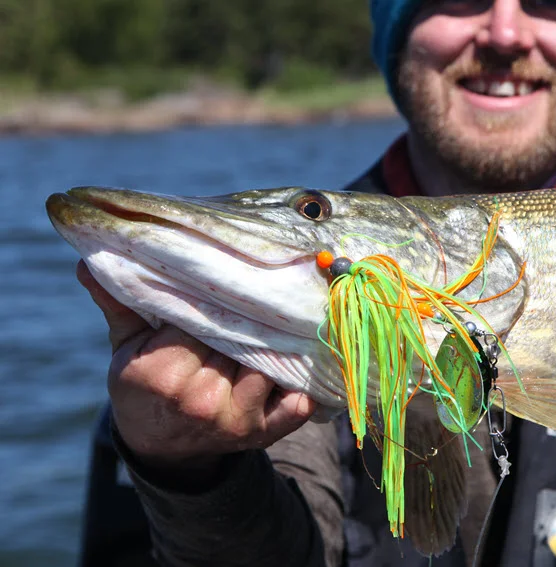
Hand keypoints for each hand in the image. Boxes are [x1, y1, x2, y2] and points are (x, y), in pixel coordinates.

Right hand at [76, 260, 315, 475]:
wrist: (160, 444)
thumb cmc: (143, 384)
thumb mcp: (127, 345)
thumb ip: (119, 304)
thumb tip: (88, 262)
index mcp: (163, 375)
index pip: (201, 322)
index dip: (209, 305)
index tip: (213, 291)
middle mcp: (202, 402)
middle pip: (239, 340)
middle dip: (241, 322)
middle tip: (248, 302)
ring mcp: (237, 421)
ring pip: (269, 362)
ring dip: (272, 346)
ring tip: (271, 327)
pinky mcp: (264, 434)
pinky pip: (297, 403)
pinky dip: (300, 384)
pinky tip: (298, 363)